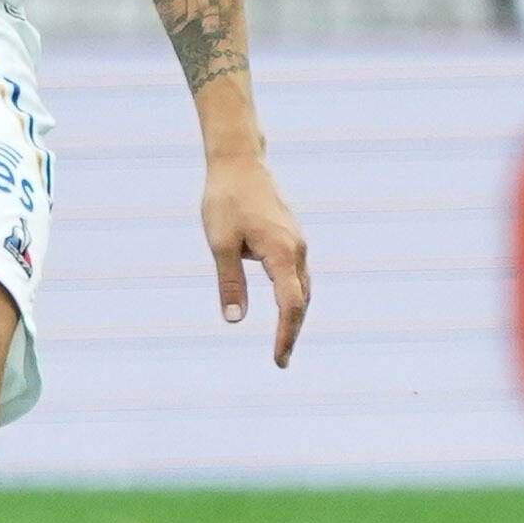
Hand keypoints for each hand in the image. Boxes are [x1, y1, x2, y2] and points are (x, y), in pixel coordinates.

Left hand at [200, 149, 309, 365]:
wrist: (239, 162)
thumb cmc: (226, 200)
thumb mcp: (220, 244)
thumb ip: (230, 283)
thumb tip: (234, 319)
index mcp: (281, 254)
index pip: (290, 305)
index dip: (285, 335)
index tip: (278, 359)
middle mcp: (297, 250)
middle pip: (302, 301)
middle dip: (292, 331)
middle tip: (280, 360)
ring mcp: (298, 243)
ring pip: (303, 288)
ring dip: (295, 315)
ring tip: (283, 341)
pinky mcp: (292, 238)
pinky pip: (298, 275)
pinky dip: (294, 296)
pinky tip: (284, 307)